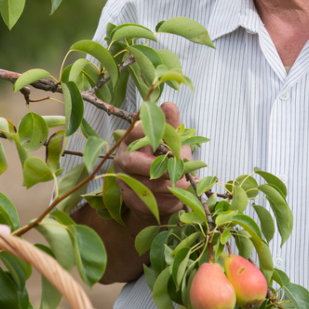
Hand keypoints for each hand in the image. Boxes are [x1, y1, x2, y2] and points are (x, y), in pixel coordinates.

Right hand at [114, 102, 190, 220]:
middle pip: (133, 162)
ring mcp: (123, 180)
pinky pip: (147, 204)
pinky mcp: (129, 199)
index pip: (133, 132)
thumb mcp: (172, 144)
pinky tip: (179, 201)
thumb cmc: (165, 163)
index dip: (147, 133)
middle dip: (159, 169)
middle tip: (180, 173)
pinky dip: (167, 203)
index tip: (165, 140)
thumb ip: (170, 126)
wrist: (157, 194)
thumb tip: (168, 105)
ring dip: (168, 188)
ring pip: (143, 186)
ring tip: (186, 187)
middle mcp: (123, 158)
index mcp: (131, 140)